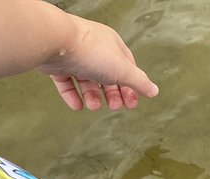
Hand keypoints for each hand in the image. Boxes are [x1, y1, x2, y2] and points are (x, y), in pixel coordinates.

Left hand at [38, 16, 158, 111]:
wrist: (55, 42)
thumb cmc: (91, 51)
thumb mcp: (123, 69)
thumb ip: (139, 82)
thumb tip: (154, 91)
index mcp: (112, 45)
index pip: (126, 67)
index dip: (131, 85)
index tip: (133, 102)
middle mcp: (94, 49)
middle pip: (107, 76)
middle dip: (112, 94)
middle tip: (115, 107)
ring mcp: (74, 56)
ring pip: (87, 80)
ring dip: (93, 97)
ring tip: (93, 106)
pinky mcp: (57, 64)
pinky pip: (67, 82)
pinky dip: (73, 95)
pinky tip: (77, 106)